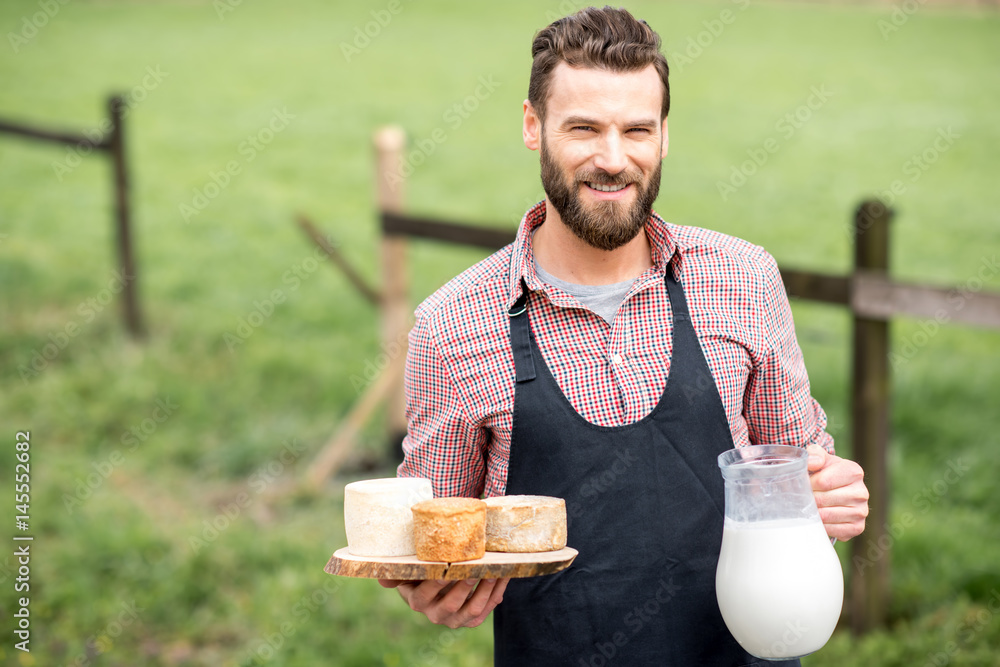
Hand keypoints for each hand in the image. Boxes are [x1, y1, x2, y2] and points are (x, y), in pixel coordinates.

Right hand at [378, 577, 508, 628]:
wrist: (436, 584)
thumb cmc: (422, 571)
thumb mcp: (407, 572)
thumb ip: (395, 574)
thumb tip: (380, 577)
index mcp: (417, 601)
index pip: (425, 594)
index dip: (436, 583)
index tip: (447, 569)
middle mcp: (435, 614)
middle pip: (452, 604)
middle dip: (465, 587)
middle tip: (475, 569)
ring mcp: (454, 620)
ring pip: (472, 609)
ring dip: (485, 591)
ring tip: (494, 572)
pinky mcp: (470, 621)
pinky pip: (486, 611)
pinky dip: (496, 594)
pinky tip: (504, 578)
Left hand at [806, 444, 868, 540]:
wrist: (836, 490)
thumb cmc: (825, 473)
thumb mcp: (821, 458)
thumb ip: (815, 454)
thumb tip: (812, 463)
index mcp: (854, 471)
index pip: (823, 482)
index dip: (808, 484)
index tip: (803, 484)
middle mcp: (862, 492)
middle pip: (823, 500)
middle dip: (808, 499)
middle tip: (802, 498)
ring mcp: (862, 511)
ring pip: (826, 516)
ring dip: (812, 514)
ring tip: (808, 508)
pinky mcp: (858, 527)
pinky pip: (833, 530)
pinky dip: (821, 527)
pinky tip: (817, 520)